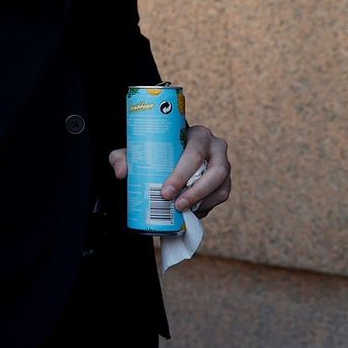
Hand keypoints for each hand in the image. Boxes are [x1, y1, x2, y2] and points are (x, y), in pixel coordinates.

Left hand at [108, 124, 231, 217]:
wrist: (172, 152)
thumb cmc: (158, 148)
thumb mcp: (138, 148)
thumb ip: (123, 156)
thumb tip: (122, 172)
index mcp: (198, 135)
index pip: (195, 152)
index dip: (182, 174)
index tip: (165, 191)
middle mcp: (216, 147)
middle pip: (215, 170)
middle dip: (195, 191)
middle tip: (175, 204)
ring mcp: (224, 164)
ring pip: (221, 185)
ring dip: (203, 201)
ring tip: (183, 211)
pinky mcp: (225, 180)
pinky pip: (222, 196)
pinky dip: (207, 206)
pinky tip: (191, 212)